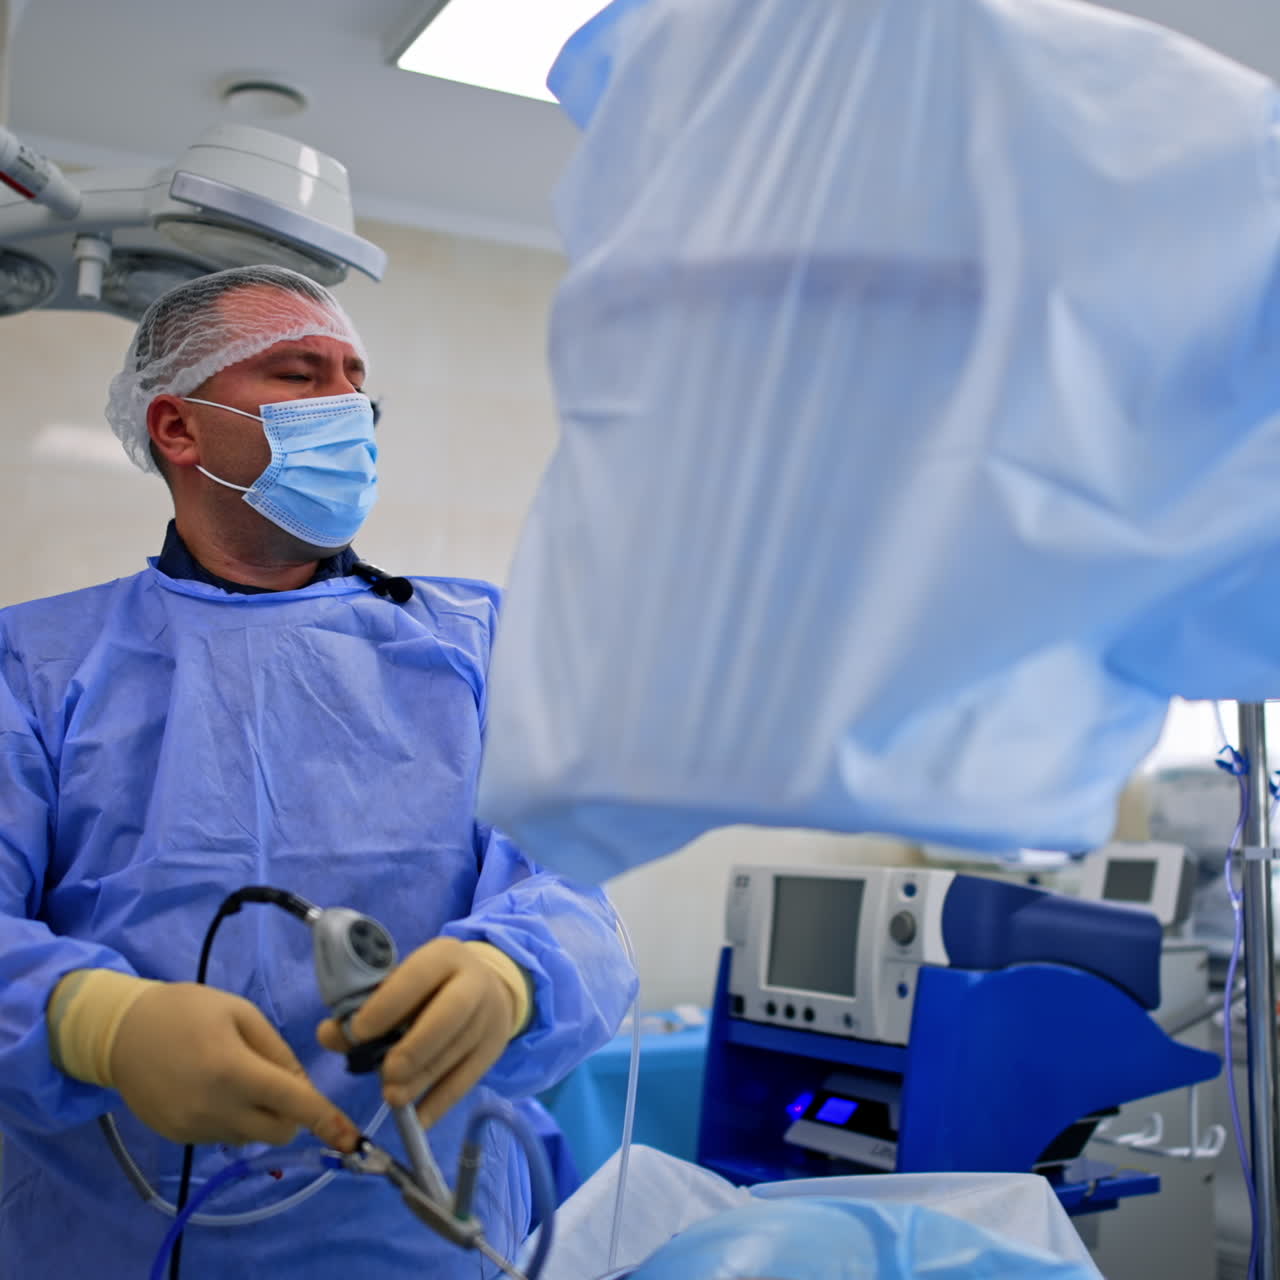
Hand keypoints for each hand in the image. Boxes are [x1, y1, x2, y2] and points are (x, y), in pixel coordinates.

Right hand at [111, 982, 358, 1150]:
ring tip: (236, 1076)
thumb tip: (300, 1088)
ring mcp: (194, 1128)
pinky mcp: (178, 1137)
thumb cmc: (185, 1010)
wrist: (119, 1032)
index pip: (292, 1103)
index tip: (352, 1138)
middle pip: (278, 1131)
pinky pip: (224, 1137)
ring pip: (252, 1137)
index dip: (326, 1120)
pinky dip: (234, 1120)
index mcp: (233, 1071)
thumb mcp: (239, 1012)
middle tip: (277, 1080)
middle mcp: (214, 1109)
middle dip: (292, 1113)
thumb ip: (276, 1051)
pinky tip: (214, 1088)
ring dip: (260, 1116)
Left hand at [317, 937, 519, 1128]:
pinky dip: (440, 1103)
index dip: (387, 1005)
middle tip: (386, 1072)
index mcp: (444, 956)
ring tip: (392, 1097)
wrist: (487, 988)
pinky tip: (417, 1119)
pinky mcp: (492, 1050)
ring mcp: (488, 1017)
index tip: (357, 1032)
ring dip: (422, 1079)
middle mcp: (473, 983)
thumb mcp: (400, 982)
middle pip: (450, 1014)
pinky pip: (467, 1079)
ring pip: (456, 1051)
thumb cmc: (428, 986)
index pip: (417, 976)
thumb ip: (363, 1007)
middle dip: (415, 1046)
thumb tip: (328, 1034)